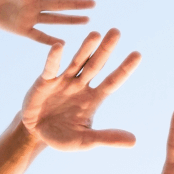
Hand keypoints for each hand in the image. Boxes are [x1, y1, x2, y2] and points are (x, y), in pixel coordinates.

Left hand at [0, 0, 93, 45]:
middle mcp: (35, 3)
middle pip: (60, 3)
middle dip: (77, 4)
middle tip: (94, 3)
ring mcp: (31, 17)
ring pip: (55, 19)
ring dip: (71, 20)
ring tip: (87, 20)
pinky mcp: (23, 29)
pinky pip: (39, 36)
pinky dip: (49, 40)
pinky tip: (62, 44)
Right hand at [21, 29, 139, 149]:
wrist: (35, 134)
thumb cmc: (63, 136)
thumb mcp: (86, 140)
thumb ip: (107, 138)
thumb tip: (135, 142)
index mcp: (94, 98)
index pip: (113, 81)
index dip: (124, 69)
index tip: (138, 54)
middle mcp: (81, 85)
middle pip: (97, 65)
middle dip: (106, 49)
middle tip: (116, 32)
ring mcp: (64, 81)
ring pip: (77, 62)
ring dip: (85, 49)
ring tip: (95, 34)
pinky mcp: (45, 82)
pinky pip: (51, 68)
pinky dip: (54, 58)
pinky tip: (59, 46)